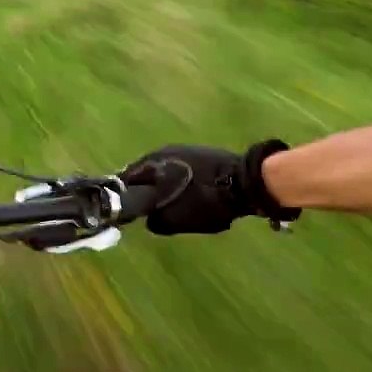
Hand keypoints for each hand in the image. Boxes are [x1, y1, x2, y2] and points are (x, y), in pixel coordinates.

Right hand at [118, 141, 301, 235]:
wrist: (247, 183)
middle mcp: (164, 151)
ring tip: (171, 208)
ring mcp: (185, 150)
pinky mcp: (203, 155)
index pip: (126, 179)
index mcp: (152, 161)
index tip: (128, 213)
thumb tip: (150, 219)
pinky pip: (182, 173)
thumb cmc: (205, 201)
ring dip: (164, 189)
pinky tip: (190, 199)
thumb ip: (155, 221)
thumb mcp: (175, 220)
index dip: (124, 197)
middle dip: (146, 193)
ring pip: (164, 174)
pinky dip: (180, 185)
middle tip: (150, 213)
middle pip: (146, 175)